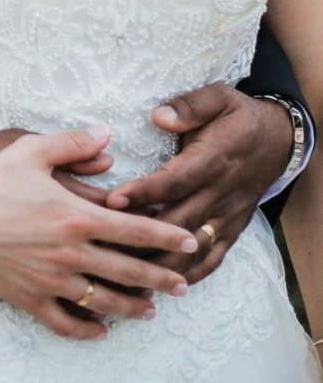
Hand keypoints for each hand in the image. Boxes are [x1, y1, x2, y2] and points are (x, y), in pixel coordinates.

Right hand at [0, 126, 197, 340]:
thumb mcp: (29, 151)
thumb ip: (72, 144)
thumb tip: (106, 136)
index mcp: (74, 216)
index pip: (133, 229)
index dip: (166, 236)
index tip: (190, 242)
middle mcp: (68, 253)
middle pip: (128, 271)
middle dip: (161, 279)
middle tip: (185, 285)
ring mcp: (49, 281)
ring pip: (102, 302)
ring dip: (132, 308)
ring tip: (151, 312)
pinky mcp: (28, 299)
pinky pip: (64, 323)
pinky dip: (87, 330)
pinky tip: (102, 330)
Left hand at [105, 84, 292, 283]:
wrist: (278, 141)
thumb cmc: (237, 117)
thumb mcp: (218, 98)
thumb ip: (189, 106)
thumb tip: (159, 116)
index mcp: (212, 161)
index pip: (174, 181)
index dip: (144, 192)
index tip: (112, 201)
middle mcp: (220, 194)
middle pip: (178, 223)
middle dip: (141, 238)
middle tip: (104, 247)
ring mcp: (227, 217)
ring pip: (192, 249)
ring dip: (161, 264)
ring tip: (126, 276)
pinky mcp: (232, 231)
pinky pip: (212, 260)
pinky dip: (188, 275)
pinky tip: (162, 284)